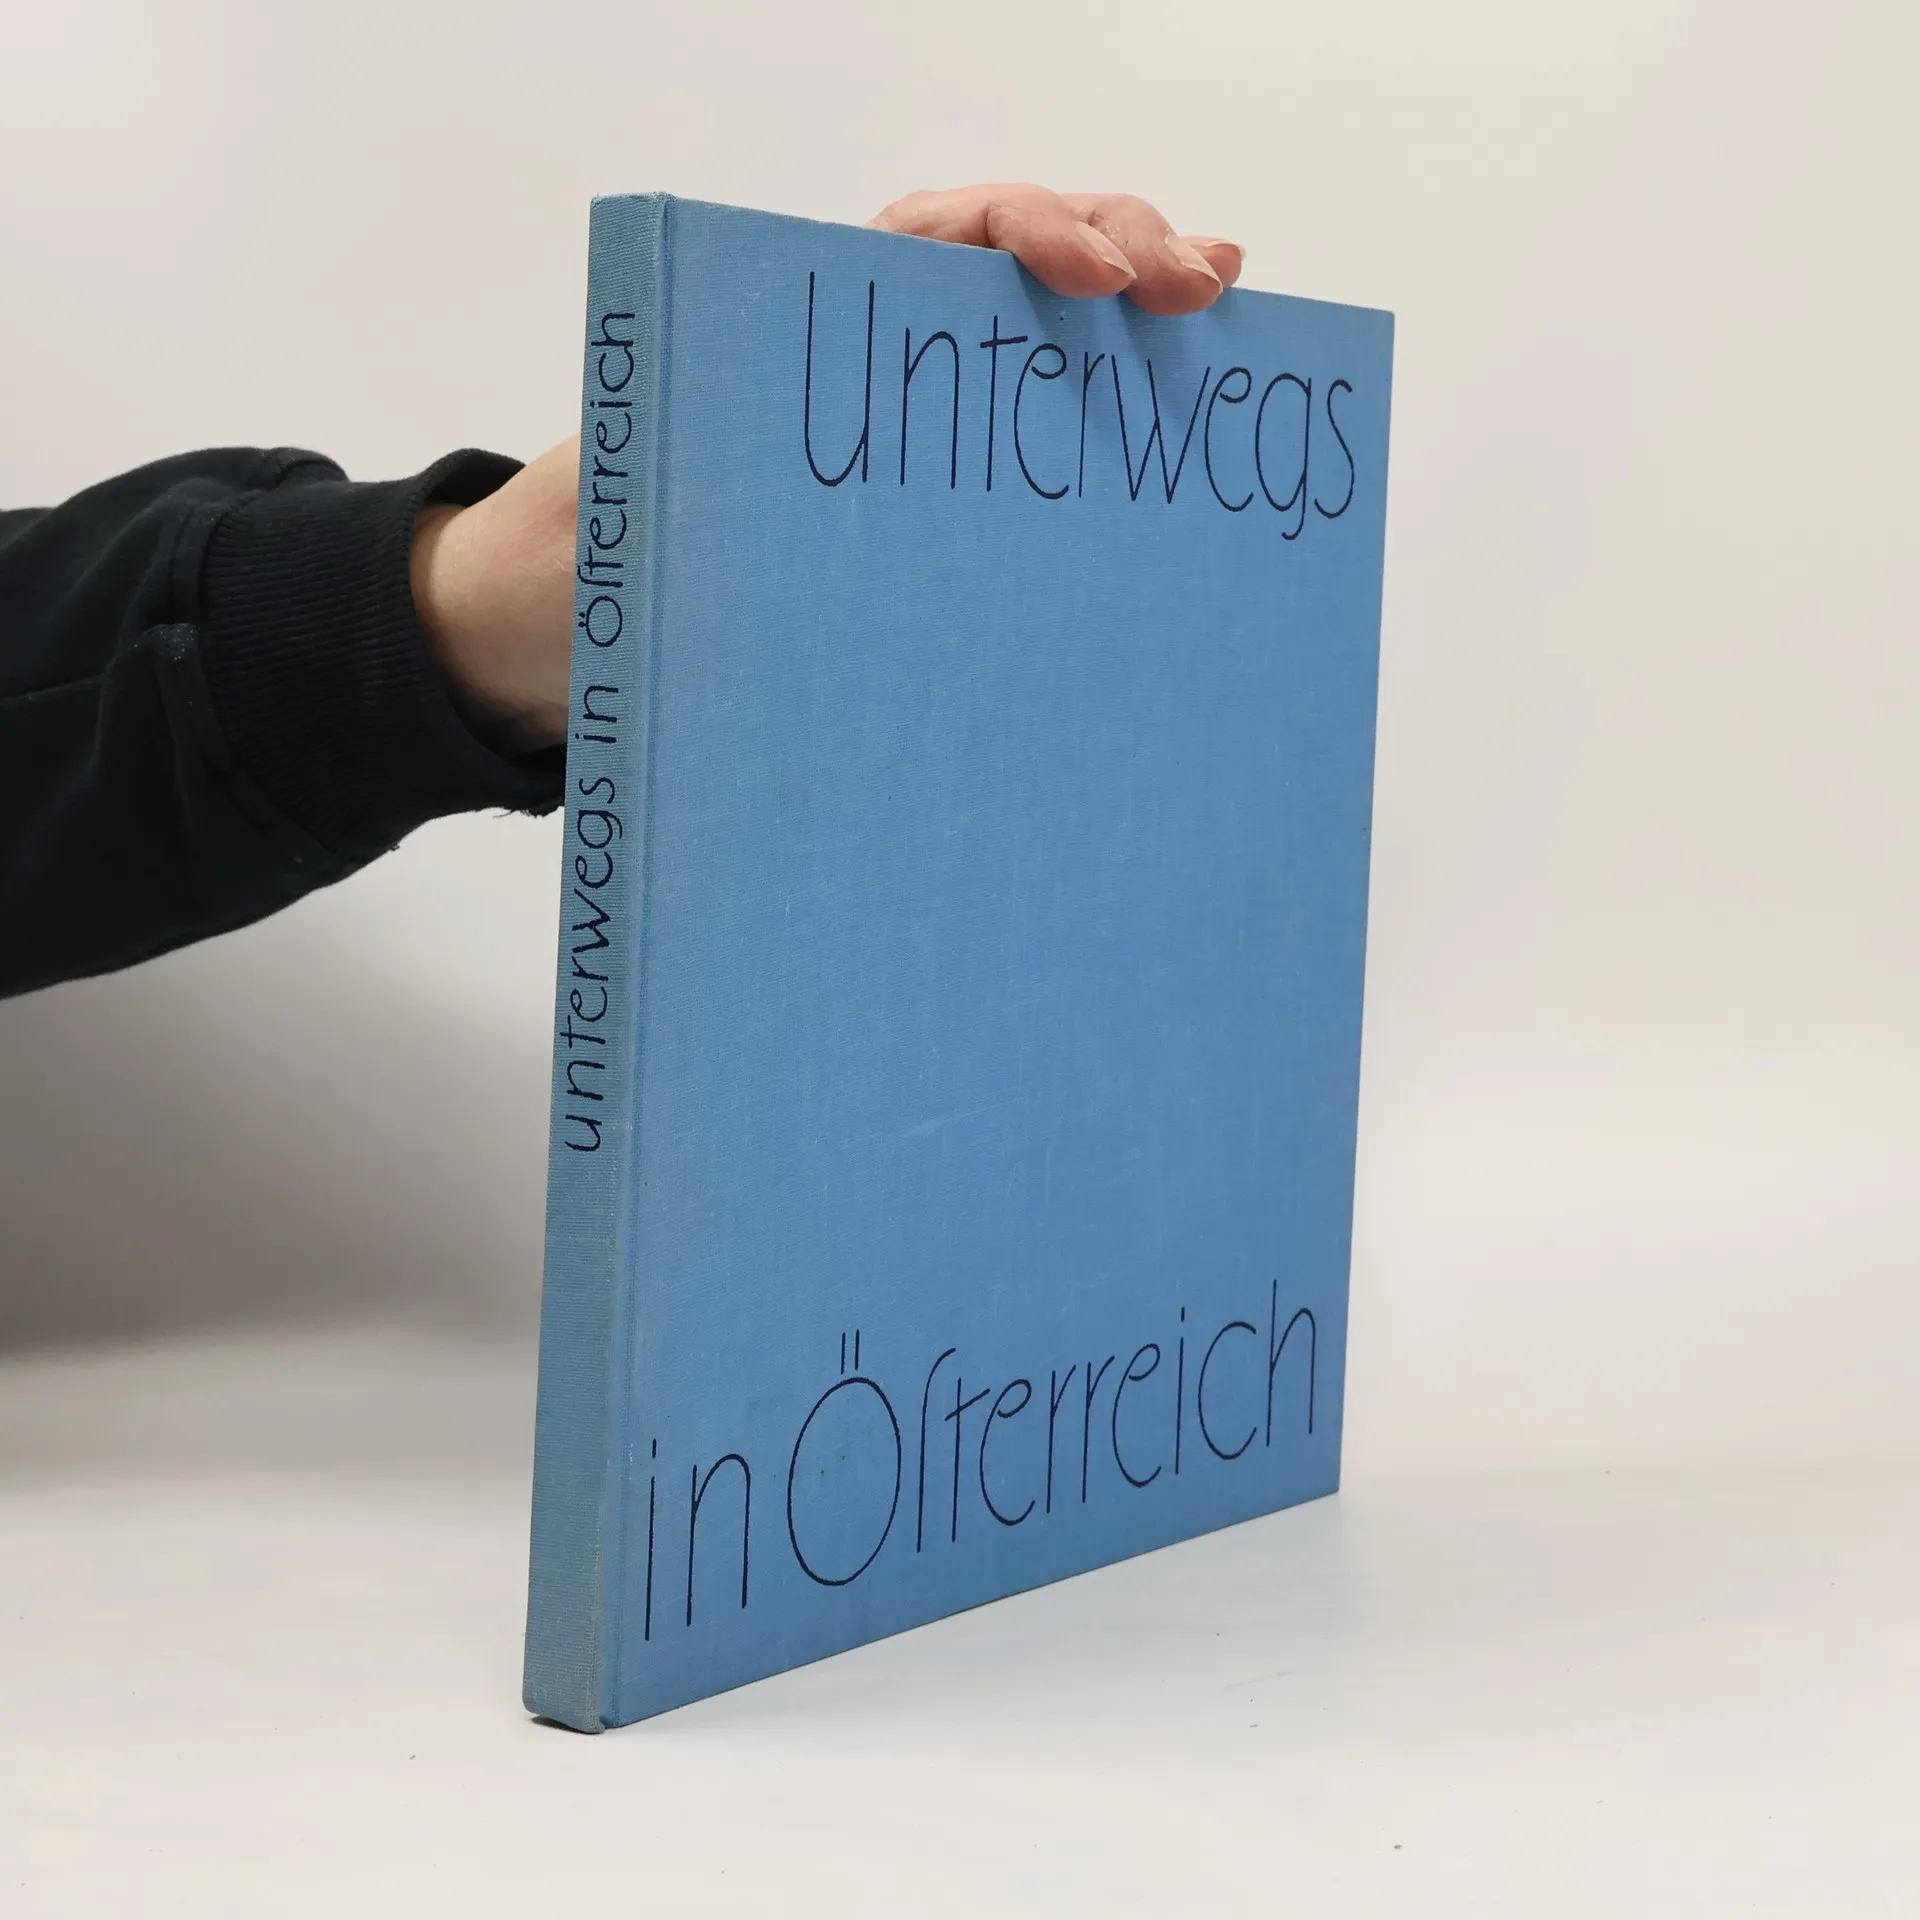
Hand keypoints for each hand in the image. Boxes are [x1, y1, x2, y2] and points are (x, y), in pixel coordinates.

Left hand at [413, 185, 1243, 752]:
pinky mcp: (933, 507)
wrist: (553, 637)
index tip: (1088, 280)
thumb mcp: (618, 528)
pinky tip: (1178, 411)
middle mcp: (866, 365)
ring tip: (1222, 308)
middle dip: (1118, 248)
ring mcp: (912, 432)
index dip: (1024, 233)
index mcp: (796, 335)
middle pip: (1012, 262)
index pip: (931, 241)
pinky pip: (1030, 441)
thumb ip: (677, 516)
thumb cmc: (584, 567)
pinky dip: (1107, 413)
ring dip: (1137, 309)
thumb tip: (756, 551)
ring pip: (1038, 340)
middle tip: (1200, 287)